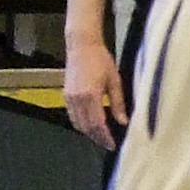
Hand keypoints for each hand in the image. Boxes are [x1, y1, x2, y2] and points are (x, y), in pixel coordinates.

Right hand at [62, 31, 126, 149]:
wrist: (82, 45)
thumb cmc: (100, 59)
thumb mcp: (115, 80)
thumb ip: (118, 103)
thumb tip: (123, 121)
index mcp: (91, 95)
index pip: (98, 124)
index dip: (105, 137)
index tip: (113, 144)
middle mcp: (78, 98)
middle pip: (87, 127)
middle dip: (98, 138)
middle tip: (109, 144)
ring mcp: (70, 97)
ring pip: (78, 124)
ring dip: (89, 133)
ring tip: (101, 137)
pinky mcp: (66, 95)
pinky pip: (73, 116)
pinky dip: (81, 124)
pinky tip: (91, 125)